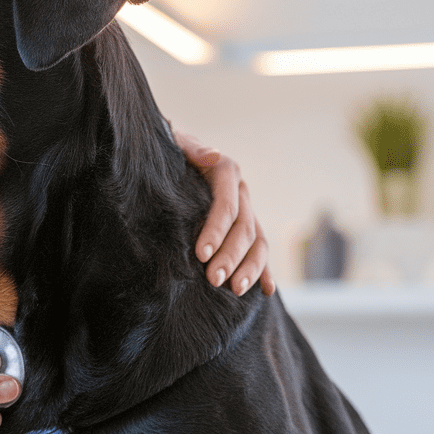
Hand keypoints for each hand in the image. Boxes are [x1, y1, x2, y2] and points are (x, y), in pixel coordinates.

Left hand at [174, 128, 274, 295]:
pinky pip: (259, 249)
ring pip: (257, 241)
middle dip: (230, 256)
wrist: (171, 154)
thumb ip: (191, 148)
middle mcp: (241, 191)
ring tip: (235, 290)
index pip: (226, 205)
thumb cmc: (169, 151)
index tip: (200, 255)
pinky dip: (264, 270)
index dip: (216, 230)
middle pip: (244, 228)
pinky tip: (265, 290)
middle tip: (214, 280)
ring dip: (250, 268)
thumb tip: (213, 154)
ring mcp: (246, 210)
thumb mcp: (175, 143)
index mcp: (226, 171)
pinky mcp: (244, 225)